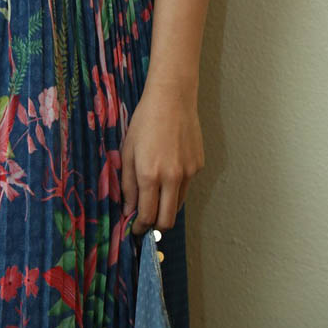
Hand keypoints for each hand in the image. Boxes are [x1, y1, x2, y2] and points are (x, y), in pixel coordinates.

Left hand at [120, 81, 204, 235]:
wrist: (172, 99)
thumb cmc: (145, 121)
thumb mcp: (128, 151)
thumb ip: (128, 184)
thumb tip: (129, 211)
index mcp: (150, 174)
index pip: (147, 216)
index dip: (139, 228)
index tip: (135, 229)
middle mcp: (172, 178)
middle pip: (167, 221)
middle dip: (155, 227)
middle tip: (146, 223)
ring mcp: (189, 173)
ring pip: (178, 205)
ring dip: (166, 208)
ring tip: (156, 196)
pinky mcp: (199, 166)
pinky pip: (186, 186)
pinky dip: (176, 188)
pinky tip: (169, 170)